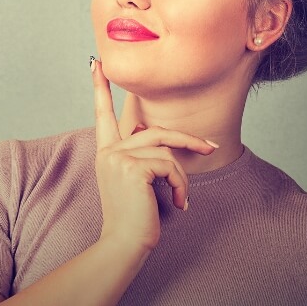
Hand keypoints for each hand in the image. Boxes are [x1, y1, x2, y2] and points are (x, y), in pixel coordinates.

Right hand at [91, 57, 216, 252]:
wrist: (123, 244)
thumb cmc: (133, 219)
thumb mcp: (132, 182)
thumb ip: (139, 158)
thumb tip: (163, 143)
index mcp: (106, 152)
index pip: (101, 114)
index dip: (99, 88)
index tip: (96, 64)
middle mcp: (109, 151)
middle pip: (155, 131)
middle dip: (187, 139)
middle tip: (210, 148)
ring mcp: (119, 157)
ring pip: (166, 150)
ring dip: (182, 176)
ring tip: (182, 198)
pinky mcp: (133, 167)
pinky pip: (170, 165)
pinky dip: (181, 185)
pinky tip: (178, 203)